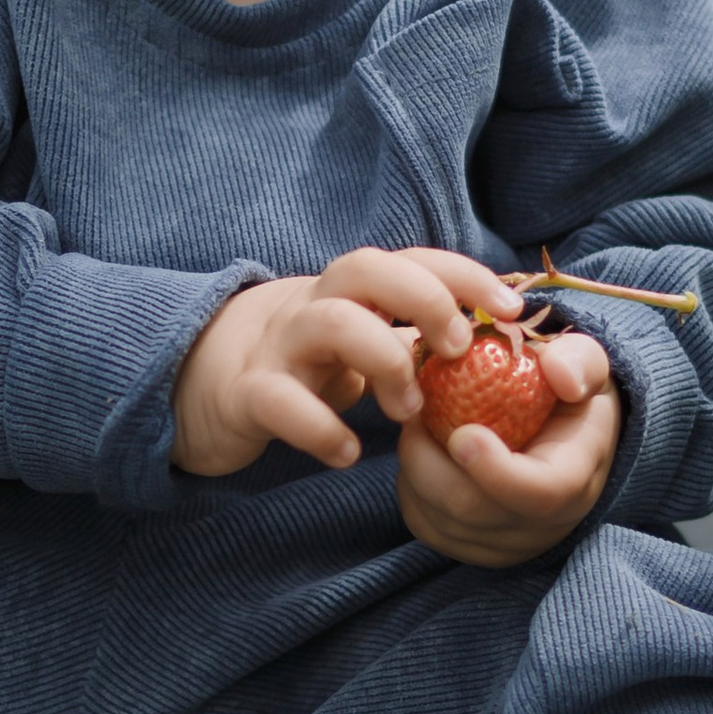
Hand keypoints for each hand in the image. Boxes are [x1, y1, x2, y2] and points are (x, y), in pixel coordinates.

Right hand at [172, 247, 524, 478]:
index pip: (410, 259)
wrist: (199, 383)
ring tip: (409, 411)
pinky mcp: (246, 393)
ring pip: (331, 322)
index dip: (464, 275)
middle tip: (460, 351)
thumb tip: (498, 336)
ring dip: (384, 361)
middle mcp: (314, 305)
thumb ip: (414, 333)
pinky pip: (281, 401)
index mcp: (349, 293)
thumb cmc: (302, 362)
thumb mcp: (359, 338)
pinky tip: (347, 454)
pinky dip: (321, 428)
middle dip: (426, 300)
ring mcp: (278, 346)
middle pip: (367, 268)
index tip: (513, 308)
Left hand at [396, 328, 619, 565]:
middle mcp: (544, 523)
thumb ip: (578, 362)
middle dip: (428, 457)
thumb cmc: (569, 395)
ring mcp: (506, 543)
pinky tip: (426, 452)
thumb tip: (561, 375)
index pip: (540, 493)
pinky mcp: (473, 548)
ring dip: (415, 467)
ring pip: (439, 518)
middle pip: (470, 509)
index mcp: (576, 474)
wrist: (567, 440)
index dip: (494, 470)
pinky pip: (425, 523)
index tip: (461, 434)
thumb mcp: (586, 366)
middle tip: (415, 409)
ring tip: (421, 424)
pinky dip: (412, 486)